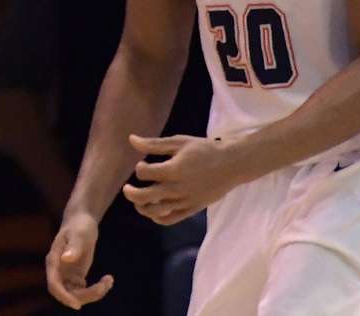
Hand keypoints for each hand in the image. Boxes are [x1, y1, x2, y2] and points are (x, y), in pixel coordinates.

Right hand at [45, 211, 112, 309]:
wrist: (81, 221)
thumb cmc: (79, 225)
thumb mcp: (79, 234)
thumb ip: (73, 247)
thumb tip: (65, 258)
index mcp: (54, 261)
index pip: (54, 284)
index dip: (64, 297)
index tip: (77, 305)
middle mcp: (58, 271)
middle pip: (66, 293)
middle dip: (85, 296)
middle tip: (104, 286)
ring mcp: (67, 275)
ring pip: (76, 295)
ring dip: (93, 294)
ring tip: (109, 280)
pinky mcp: (76, 276)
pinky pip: (84, 291)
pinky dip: (97, 290)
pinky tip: (108, 279)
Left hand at [122, 134, 243, 225]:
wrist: (232, 164)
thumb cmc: (204, 149)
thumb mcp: (179, 142)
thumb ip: (154, 144)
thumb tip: (131, 139)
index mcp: (173, 169)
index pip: (145, 173)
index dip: (140, 168)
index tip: (144, 164)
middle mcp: (177, 188)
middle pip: (146, 196)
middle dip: (131, 193)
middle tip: (127, 188)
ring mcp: (185, 201)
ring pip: (156, 212)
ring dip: (142, 208)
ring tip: (138, 201)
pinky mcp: (193, 209)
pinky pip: (171, 219)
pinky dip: (159, 218)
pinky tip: (154, 211)